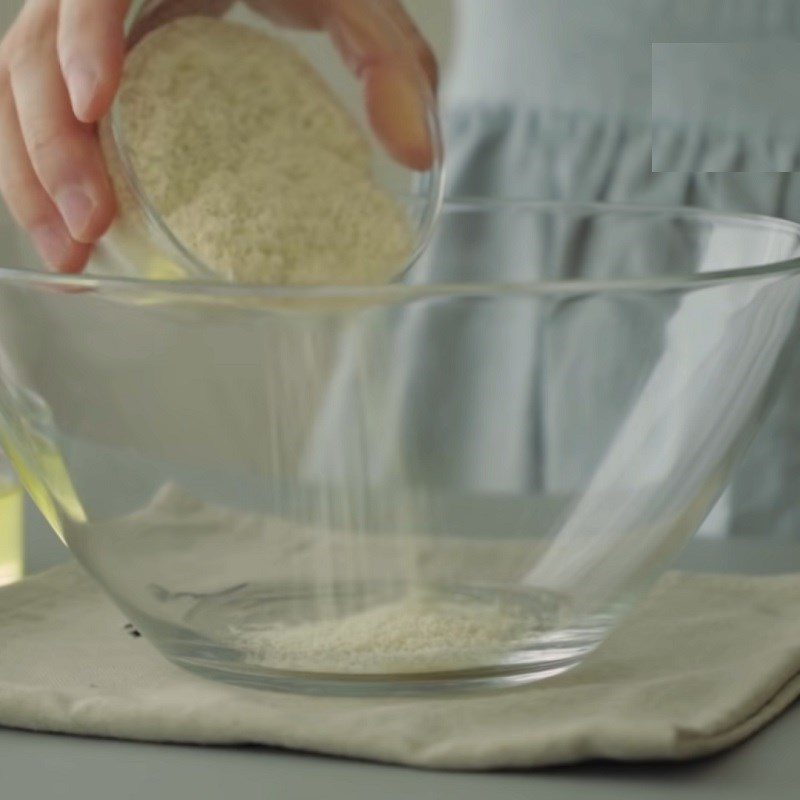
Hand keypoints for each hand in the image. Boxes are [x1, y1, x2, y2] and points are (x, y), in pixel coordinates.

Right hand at [0, 0, 437, 273]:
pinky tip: (66, 233)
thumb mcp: (351, 2)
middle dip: (50, 149)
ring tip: (71, 257)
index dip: (80, 42)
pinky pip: (39, 115)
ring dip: (32, 179)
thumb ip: (386, 60)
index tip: (96, 106)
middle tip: (89, 232)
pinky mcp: (86, 70)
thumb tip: (417, 152)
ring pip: (19, 93)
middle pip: (34, 57)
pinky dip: (42, 176)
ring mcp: (85, 33)